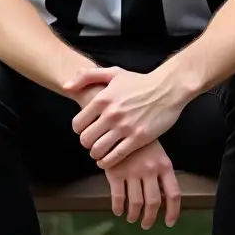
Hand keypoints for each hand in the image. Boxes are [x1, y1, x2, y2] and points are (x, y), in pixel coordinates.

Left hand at [64, 63, 189, 167]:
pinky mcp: (138, 138)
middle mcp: (111, 114)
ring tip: (99, 152)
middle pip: (85, 139)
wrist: (168, 89)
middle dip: (87, 143)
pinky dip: (107, 162)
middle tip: (92, 143)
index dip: (79, 130)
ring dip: (96, 154)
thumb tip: (66, 86)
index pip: (78, 124)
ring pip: (98, 150)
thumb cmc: (141, 82)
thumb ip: (87, 76)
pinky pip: (115, 156)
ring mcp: (125, 127)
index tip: (85, 130)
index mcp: (102, 99)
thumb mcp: (114, 73)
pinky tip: (107, 160)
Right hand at [103, 139, 181, 227]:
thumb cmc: (142, 144)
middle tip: (146, 225)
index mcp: (165, 165)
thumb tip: (166, 201)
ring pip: (136, 203)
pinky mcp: (115, 172)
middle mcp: (150, 170)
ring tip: (131, 218)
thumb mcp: (158, 155)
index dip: (173, 212)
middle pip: (153, 202)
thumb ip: (162, 175)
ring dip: (134, 215)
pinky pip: (118, 197)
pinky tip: (118, 211)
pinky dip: (118, 208)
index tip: (169, 223)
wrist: (120, 127)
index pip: (174, 194)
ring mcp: (132, 171)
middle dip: (149, 218)